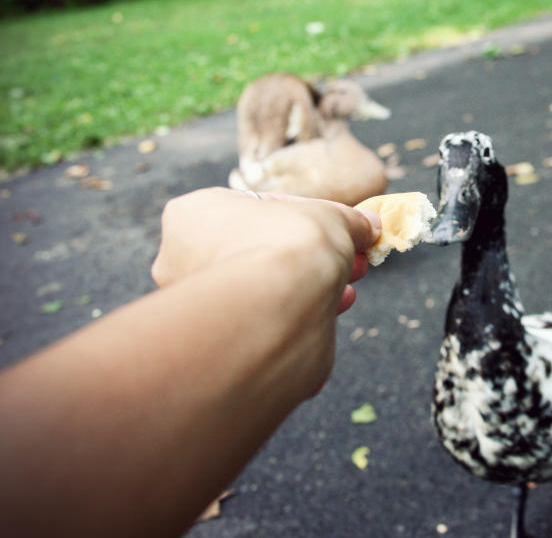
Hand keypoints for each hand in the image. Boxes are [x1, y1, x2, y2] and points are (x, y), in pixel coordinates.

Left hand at [151, 188, 379, 312]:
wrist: (275, 311)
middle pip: (262, 248)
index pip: (257, 208)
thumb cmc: (290, 246)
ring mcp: (196, 306)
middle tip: (350, 254)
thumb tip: (369, 225)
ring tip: (350, 280)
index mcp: (192, 214)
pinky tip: (334, 306)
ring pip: (266, 285)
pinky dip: (301, 310)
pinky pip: (266, 317)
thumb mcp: (331, 217)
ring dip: (310, 281)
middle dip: (311, 251)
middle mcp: (182, 260)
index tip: (340, 225)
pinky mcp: (218, 342)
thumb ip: (349, 220)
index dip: (307, 215)